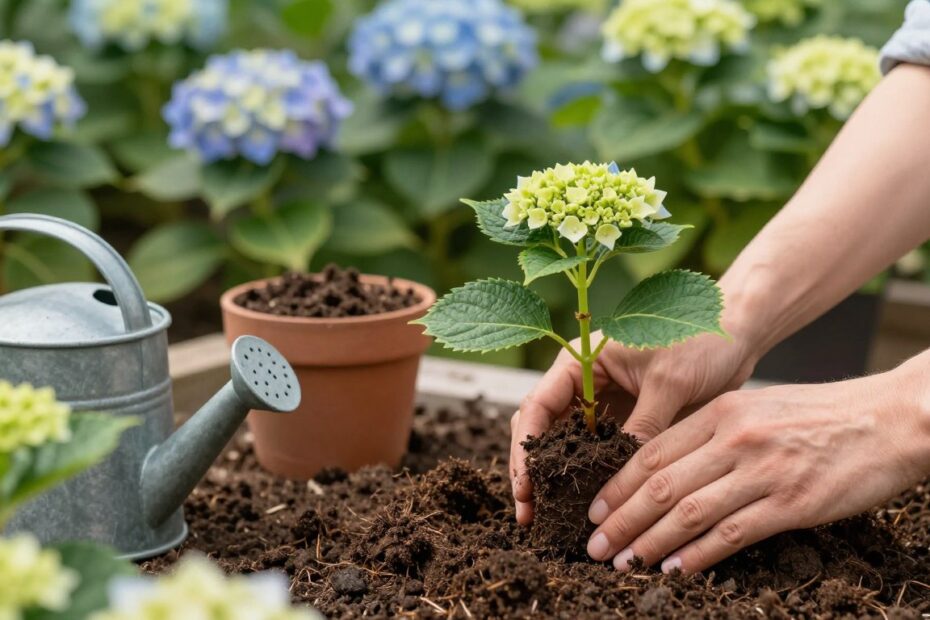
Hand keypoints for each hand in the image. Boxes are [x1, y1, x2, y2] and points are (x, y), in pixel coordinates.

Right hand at [511, 325, 757, 524]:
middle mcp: (585, 383)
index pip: (538, 405)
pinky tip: (587, 504)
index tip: (525, 485)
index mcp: (582, 361)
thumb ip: (643, 426)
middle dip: (532, 469)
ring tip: (548, 516)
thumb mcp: (669, 382)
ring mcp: (604, 404)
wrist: (735, 332)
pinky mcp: (626, 421)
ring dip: (556, 477)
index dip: (527, 447)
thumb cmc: (699, 340)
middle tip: (528, 512)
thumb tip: (622, 478)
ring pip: (566, 445)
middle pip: (543, 429)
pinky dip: (589, 476)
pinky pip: (599, 452)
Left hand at [584, 364, 929, 572]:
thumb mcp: (757, 407)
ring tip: (621, 563)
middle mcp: (734, 438)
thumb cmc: (820, 415)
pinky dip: (696, 555)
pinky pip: (731, 533)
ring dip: (648, 542)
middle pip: (661, 484)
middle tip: (595, 545)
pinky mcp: (791, 503)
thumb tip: (670, 466)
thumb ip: (714, 432)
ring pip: (688, 511)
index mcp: (721, 412)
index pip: (653, 452)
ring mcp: (762, 471)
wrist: (887, 420)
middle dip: (621, 518)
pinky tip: (672, 569)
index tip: (595, 510)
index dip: (618, 485)